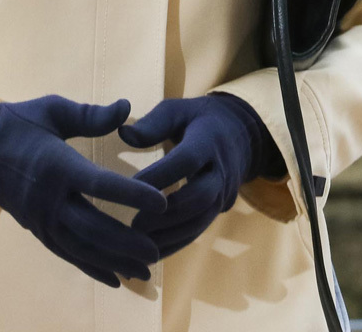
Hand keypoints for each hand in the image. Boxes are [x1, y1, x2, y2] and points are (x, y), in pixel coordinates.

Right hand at [0, 95, 166, 286]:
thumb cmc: (18, 123)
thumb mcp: (53, 109)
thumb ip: (91, 114)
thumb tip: (127, 107)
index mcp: (56, 164)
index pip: (99, 184)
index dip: (132, 194)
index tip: (162, 202)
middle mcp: (49, 199)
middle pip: (93, 227)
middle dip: (126, 242)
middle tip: (157, 251)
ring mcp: (41, 219)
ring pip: (82, 248)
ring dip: (114, 261)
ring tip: (145, 271)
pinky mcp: (37, 230)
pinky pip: (67, 254)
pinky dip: (92, 268)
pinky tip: (115, 279)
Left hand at [118, 94, 283, 258]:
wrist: (238, 134)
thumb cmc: (196, 119)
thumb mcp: (176, 110)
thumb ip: (153, 123)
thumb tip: (123, 133)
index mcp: (208, 140)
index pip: (187, 160)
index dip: (162, 175)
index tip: (131, 187)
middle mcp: (221, 169)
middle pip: (200, 196)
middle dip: (168, 213)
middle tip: (134, 224)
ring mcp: (224, 192)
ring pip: (202, 220)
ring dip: (171, 235)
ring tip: (138, 244)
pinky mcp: (220, 209)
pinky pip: (200, 229)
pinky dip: (177, 242)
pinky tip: (151, 251)